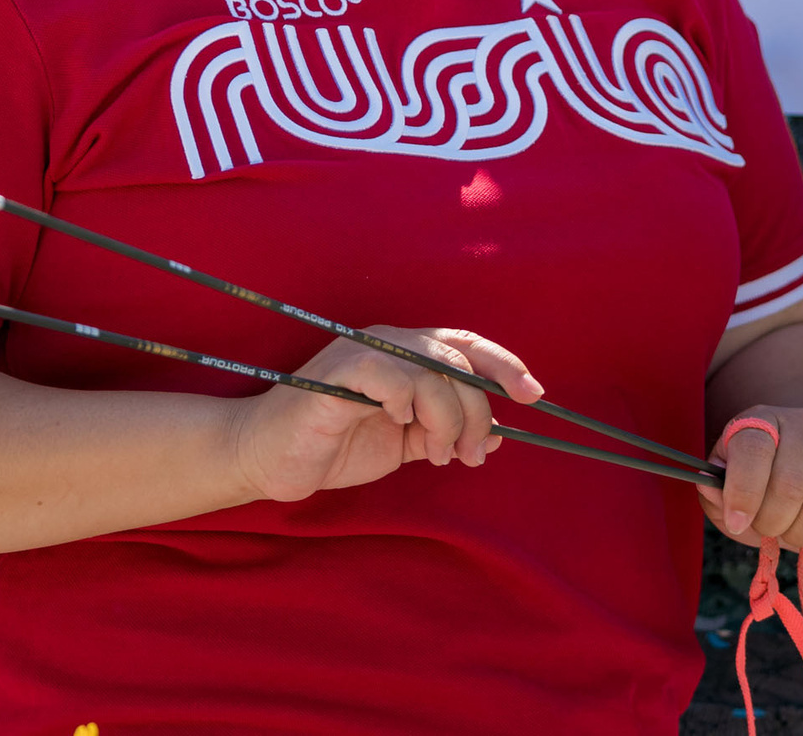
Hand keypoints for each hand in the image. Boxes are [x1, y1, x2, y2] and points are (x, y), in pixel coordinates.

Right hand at [227, 326, 542, 504]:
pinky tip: (401, 427)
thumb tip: (499, 436)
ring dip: (449, 420)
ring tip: (438, 455)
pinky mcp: (341, 371)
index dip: (504, 364)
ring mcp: (364, 353)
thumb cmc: (333, 447)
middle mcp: (389, 344)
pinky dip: (409, 403)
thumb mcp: (403, 444)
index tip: (534, 395)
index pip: (466, 344)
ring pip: (435, 371)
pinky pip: (394, 377)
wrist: (267, 458)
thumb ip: (444, 434)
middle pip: (459, 360)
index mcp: (406, 354)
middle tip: (472, 455)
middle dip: (479, 411)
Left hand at [698, 406, 802, 554]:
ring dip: (800, 537)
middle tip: (768, 528)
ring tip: (793, 531)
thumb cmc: (763, 480)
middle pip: (790, 487)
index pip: (753, 449)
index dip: (742, 493)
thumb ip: (717, 493)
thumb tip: (717, 496)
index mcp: (765, 419)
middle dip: (771, 524)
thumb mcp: (730, 483)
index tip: (737, 522)